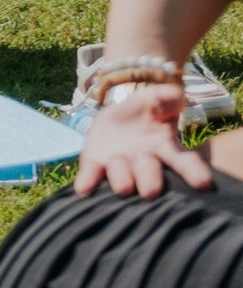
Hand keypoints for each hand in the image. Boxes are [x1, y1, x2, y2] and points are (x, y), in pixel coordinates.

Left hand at [75, 81, 210, 197]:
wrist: (117, 115)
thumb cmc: (144, 111)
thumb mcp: (155, 99)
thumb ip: (166, 97)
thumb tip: (170, 96)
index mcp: (165, 147)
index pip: (184, 162)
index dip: (194, 172)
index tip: (204, 183)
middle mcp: (144, 162)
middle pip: (150, 176)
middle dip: (149, 182)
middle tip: (150, 191)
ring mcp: (119, 165)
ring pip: (122, 179)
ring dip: (121, 179)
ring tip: (122, 185)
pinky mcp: (95, 163)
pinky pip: (91, 174)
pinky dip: (87, 182)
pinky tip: (84, 190)